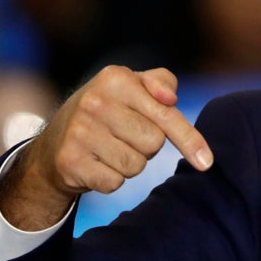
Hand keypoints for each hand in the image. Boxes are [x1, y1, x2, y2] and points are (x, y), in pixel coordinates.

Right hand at [0, 66, 213, 229]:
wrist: (54, 143)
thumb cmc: (108, 111)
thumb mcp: (132, 87)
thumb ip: (161, 82)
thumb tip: (171, 98)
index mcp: (116, 78)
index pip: (167, 114)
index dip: (189, 139)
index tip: (206, 162)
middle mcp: (95, 102)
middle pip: (154, 143)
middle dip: (147, 146)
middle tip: (124, 136)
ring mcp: (79, 132)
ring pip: (136, 165)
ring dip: (130, 164)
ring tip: (109, 149)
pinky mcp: (70, 161)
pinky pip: (115, 183)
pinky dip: (112, 179)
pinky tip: (95, 164)